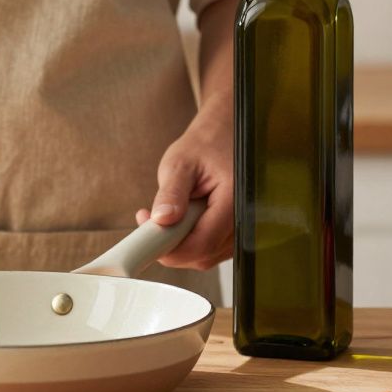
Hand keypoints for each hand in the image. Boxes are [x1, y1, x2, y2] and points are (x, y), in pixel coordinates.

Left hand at [135, 106, 233, 269]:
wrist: (224, 135)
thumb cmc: (205, 144)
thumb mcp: (180, 162)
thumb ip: (172, 193)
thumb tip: (162, 220)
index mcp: (234, 200)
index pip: (202, 243)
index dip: (170, 248)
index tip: (146, 236)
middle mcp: (244, 219)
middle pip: (204, 255)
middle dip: (171, 247)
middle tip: (148, 223)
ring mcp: (241, 229)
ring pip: (206, 256)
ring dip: (180, 245)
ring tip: (165, 215)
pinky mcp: (234, 232)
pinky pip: (211, 249)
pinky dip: (190, 241)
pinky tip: (180, 220)